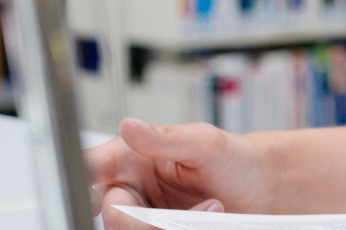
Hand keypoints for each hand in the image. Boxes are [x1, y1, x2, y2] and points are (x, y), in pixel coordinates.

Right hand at [86, 118, 272, 229]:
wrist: (264, 191)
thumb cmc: (235, 160)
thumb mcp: (203, 142)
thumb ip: (164, 138)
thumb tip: (129, 127)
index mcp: (130, 157)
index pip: (90, 169)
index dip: (82, 182)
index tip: (96, 194)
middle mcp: (132, 189)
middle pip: (113, 215)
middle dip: (144, 221)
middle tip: (177, 217)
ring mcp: (146, 216)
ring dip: (168, 227)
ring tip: (211, 209)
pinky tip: (207, 218)